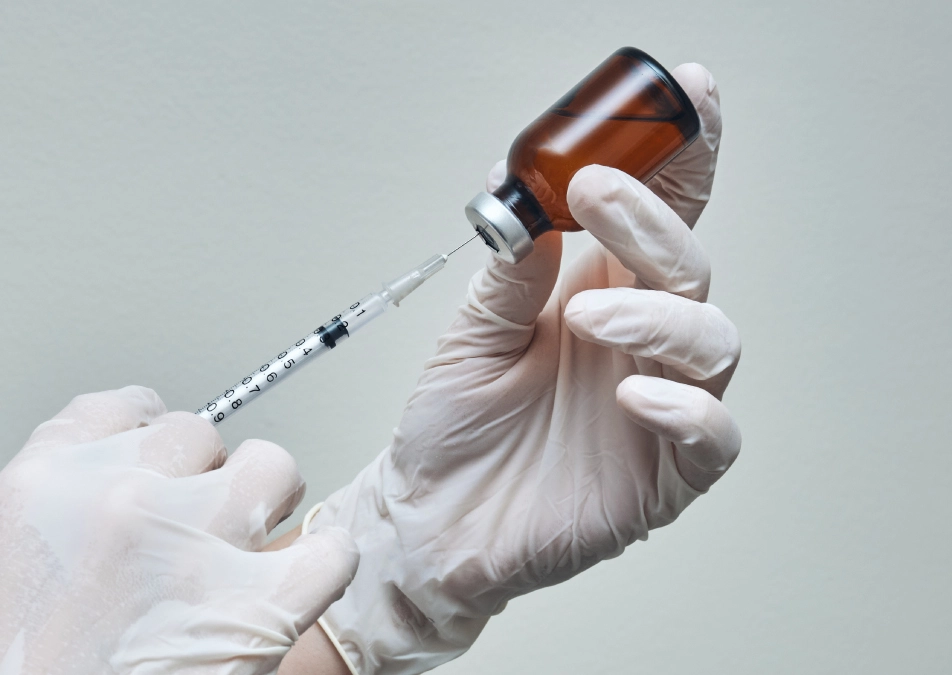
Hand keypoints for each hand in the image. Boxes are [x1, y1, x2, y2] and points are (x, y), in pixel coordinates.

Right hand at [0, 386, 358, 674]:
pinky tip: (299, 586)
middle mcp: (116, 498)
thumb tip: (134, 474)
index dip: (150, 432)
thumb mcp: (10, 564)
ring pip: (271, 467)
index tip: (164, 459)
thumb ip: (67, 502)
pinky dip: (324, 567)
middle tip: (199, 526)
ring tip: (253, 544)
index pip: (119, 408)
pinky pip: (329, 550)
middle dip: (204, 475)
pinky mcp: (257, 607)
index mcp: (40, 485)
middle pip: (195, 432)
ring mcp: (189, 546)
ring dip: (268, 502)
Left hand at [304, 64, 737, 674]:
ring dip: (659, 314)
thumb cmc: (451, 429)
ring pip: (713, 340)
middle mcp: (636, 344)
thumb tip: (527, 204)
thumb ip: (508, 276)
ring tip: (588, 315)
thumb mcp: (467, 338)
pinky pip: (712, 437)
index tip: (690, 91)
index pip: (658, 216)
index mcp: (596, 295)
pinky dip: (687, 410)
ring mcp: (658, 407)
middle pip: (687, 265)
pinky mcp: (663, 476)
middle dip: (652, 222)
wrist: (430, 523)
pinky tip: (636, 396)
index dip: (684, 155)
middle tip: (597, 193)